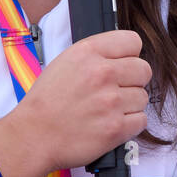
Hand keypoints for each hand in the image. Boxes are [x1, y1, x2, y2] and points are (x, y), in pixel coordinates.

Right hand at [9, 28, 151, 173]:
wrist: (32, 136)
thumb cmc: (46, 102)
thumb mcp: (65, 62)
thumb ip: (97, 55)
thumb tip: (124, 56)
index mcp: (88, 52)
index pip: (133, 41)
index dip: (129, 55)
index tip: (122, 64)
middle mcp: (102, 73)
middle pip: (144, 70)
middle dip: (133, 80)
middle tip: (116, 90)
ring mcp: (111, 102)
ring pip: (143, 97)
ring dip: (130, 104)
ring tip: (108, 110)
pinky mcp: (116, 128)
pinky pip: (141, 120)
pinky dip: (130, 124)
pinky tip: (112, 123)